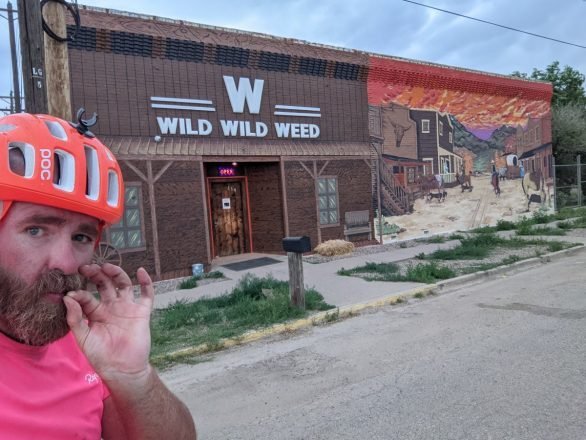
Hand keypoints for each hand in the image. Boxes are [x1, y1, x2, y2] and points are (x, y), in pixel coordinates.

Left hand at [63, 264, 153, 380]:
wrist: (123, 370)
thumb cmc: (100, 356)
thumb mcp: (83, 338)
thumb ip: (75, 319)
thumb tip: (67, 298)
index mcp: (96, 313)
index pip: (87, 296)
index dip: (80, 292)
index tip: (71, 292)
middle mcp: (112, 307)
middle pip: (105, 284)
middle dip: (96, 275)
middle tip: (87, 268)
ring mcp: (128, 308)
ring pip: (123, 284)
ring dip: (116, 273)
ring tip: (107, 267)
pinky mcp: (142, 312)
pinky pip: (147, 294)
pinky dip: (146, 282)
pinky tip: (141, 272)